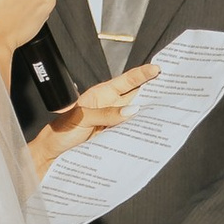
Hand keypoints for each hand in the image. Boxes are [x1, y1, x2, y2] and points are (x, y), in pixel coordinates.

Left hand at [27, 65, 156, 176]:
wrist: (52, 154)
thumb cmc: (60, 132)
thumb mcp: (81, 119)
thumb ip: (106, 114)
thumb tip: (131, 111)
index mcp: (101, 95)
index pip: (125, 81)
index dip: (141, 74)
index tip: (156, 69)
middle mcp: (109, 106)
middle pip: (135, 96)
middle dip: (152, 91)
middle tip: (171, 88)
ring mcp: (112, 122)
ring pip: (135, 114)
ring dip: (148, 113)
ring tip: (166, 109)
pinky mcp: (113, 137)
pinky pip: (130, 131)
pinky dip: (140, 130)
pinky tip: (150, 130)